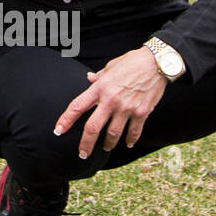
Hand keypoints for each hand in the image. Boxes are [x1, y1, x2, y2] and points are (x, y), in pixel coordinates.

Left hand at [53, 47, 168, 158]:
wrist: (157, 63)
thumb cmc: (133, 61)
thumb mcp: (112, 66)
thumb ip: (100, 76)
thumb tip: (89, 78)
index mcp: (100, 88)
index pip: (77, 106)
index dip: (65, 120)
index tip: (58, 130)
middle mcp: (111, 100)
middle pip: (93, 127)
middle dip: (86, 144)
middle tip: (82, 154)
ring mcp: (126, 108)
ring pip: (113, 134)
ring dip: (108, 144)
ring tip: (106, 148)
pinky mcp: (141, 112)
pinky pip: (134, 131)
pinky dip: (131, 140)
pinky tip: (128, 143)